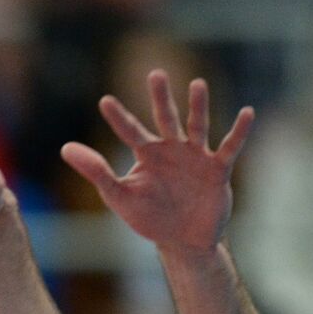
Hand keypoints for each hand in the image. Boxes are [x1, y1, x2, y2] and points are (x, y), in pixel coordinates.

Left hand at [61, 71, 253, 252]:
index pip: (130, 132)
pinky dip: (239, 132)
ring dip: (198, 107)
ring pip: (197, 126)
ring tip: (196, 84)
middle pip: (165, 118)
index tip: (104, 101)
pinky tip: (247, 112)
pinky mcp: (217, 169)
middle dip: (161, 98)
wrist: (184, 240)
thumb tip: (65, 148)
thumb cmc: (150, 217)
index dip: (118, 118)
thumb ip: (96, 172)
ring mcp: (196, 157)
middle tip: (155, 73)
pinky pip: (229, 147)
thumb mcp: (119, 197)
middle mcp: (172, 149)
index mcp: (147, 155)